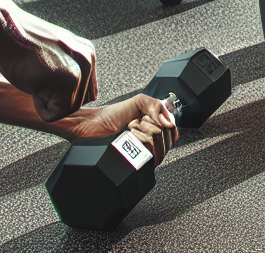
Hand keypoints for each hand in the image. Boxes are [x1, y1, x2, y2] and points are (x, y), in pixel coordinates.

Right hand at [0, 9, 96, 120]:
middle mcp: (88, 60)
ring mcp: (80, 70)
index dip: (60, 93)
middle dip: (55, 98)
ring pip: (67, 109)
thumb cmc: (23, 46)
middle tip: (38, 76)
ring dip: (47, 102)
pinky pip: (56, 114)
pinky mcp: (68, 80)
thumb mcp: (55, 56)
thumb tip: (79, 96)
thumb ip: (71, 70)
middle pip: (77, 103)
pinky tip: (34, 82)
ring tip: (37, 78)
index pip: (84, 93)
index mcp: (87, 54)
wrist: (8, 33)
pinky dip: (40, 107)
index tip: (45, 75)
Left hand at [61, 94, 176, 163]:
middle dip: (151, 124)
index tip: (149, 116)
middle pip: (167, 135)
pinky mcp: (136, 162)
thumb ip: (157, 106)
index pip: (172, 127)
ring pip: (159, 144)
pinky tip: (130, 139)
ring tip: (131, 130)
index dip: (163, 120)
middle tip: (137, 122)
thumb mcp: (139, 101)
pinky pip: (149, 155)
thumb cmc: (112, 115)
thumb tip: (169, 122)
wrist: (93, 127)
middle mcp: (151, 141)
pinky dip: (140, 142)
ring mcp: (143, 153)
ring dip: (145, 132)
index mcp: (154, 126)